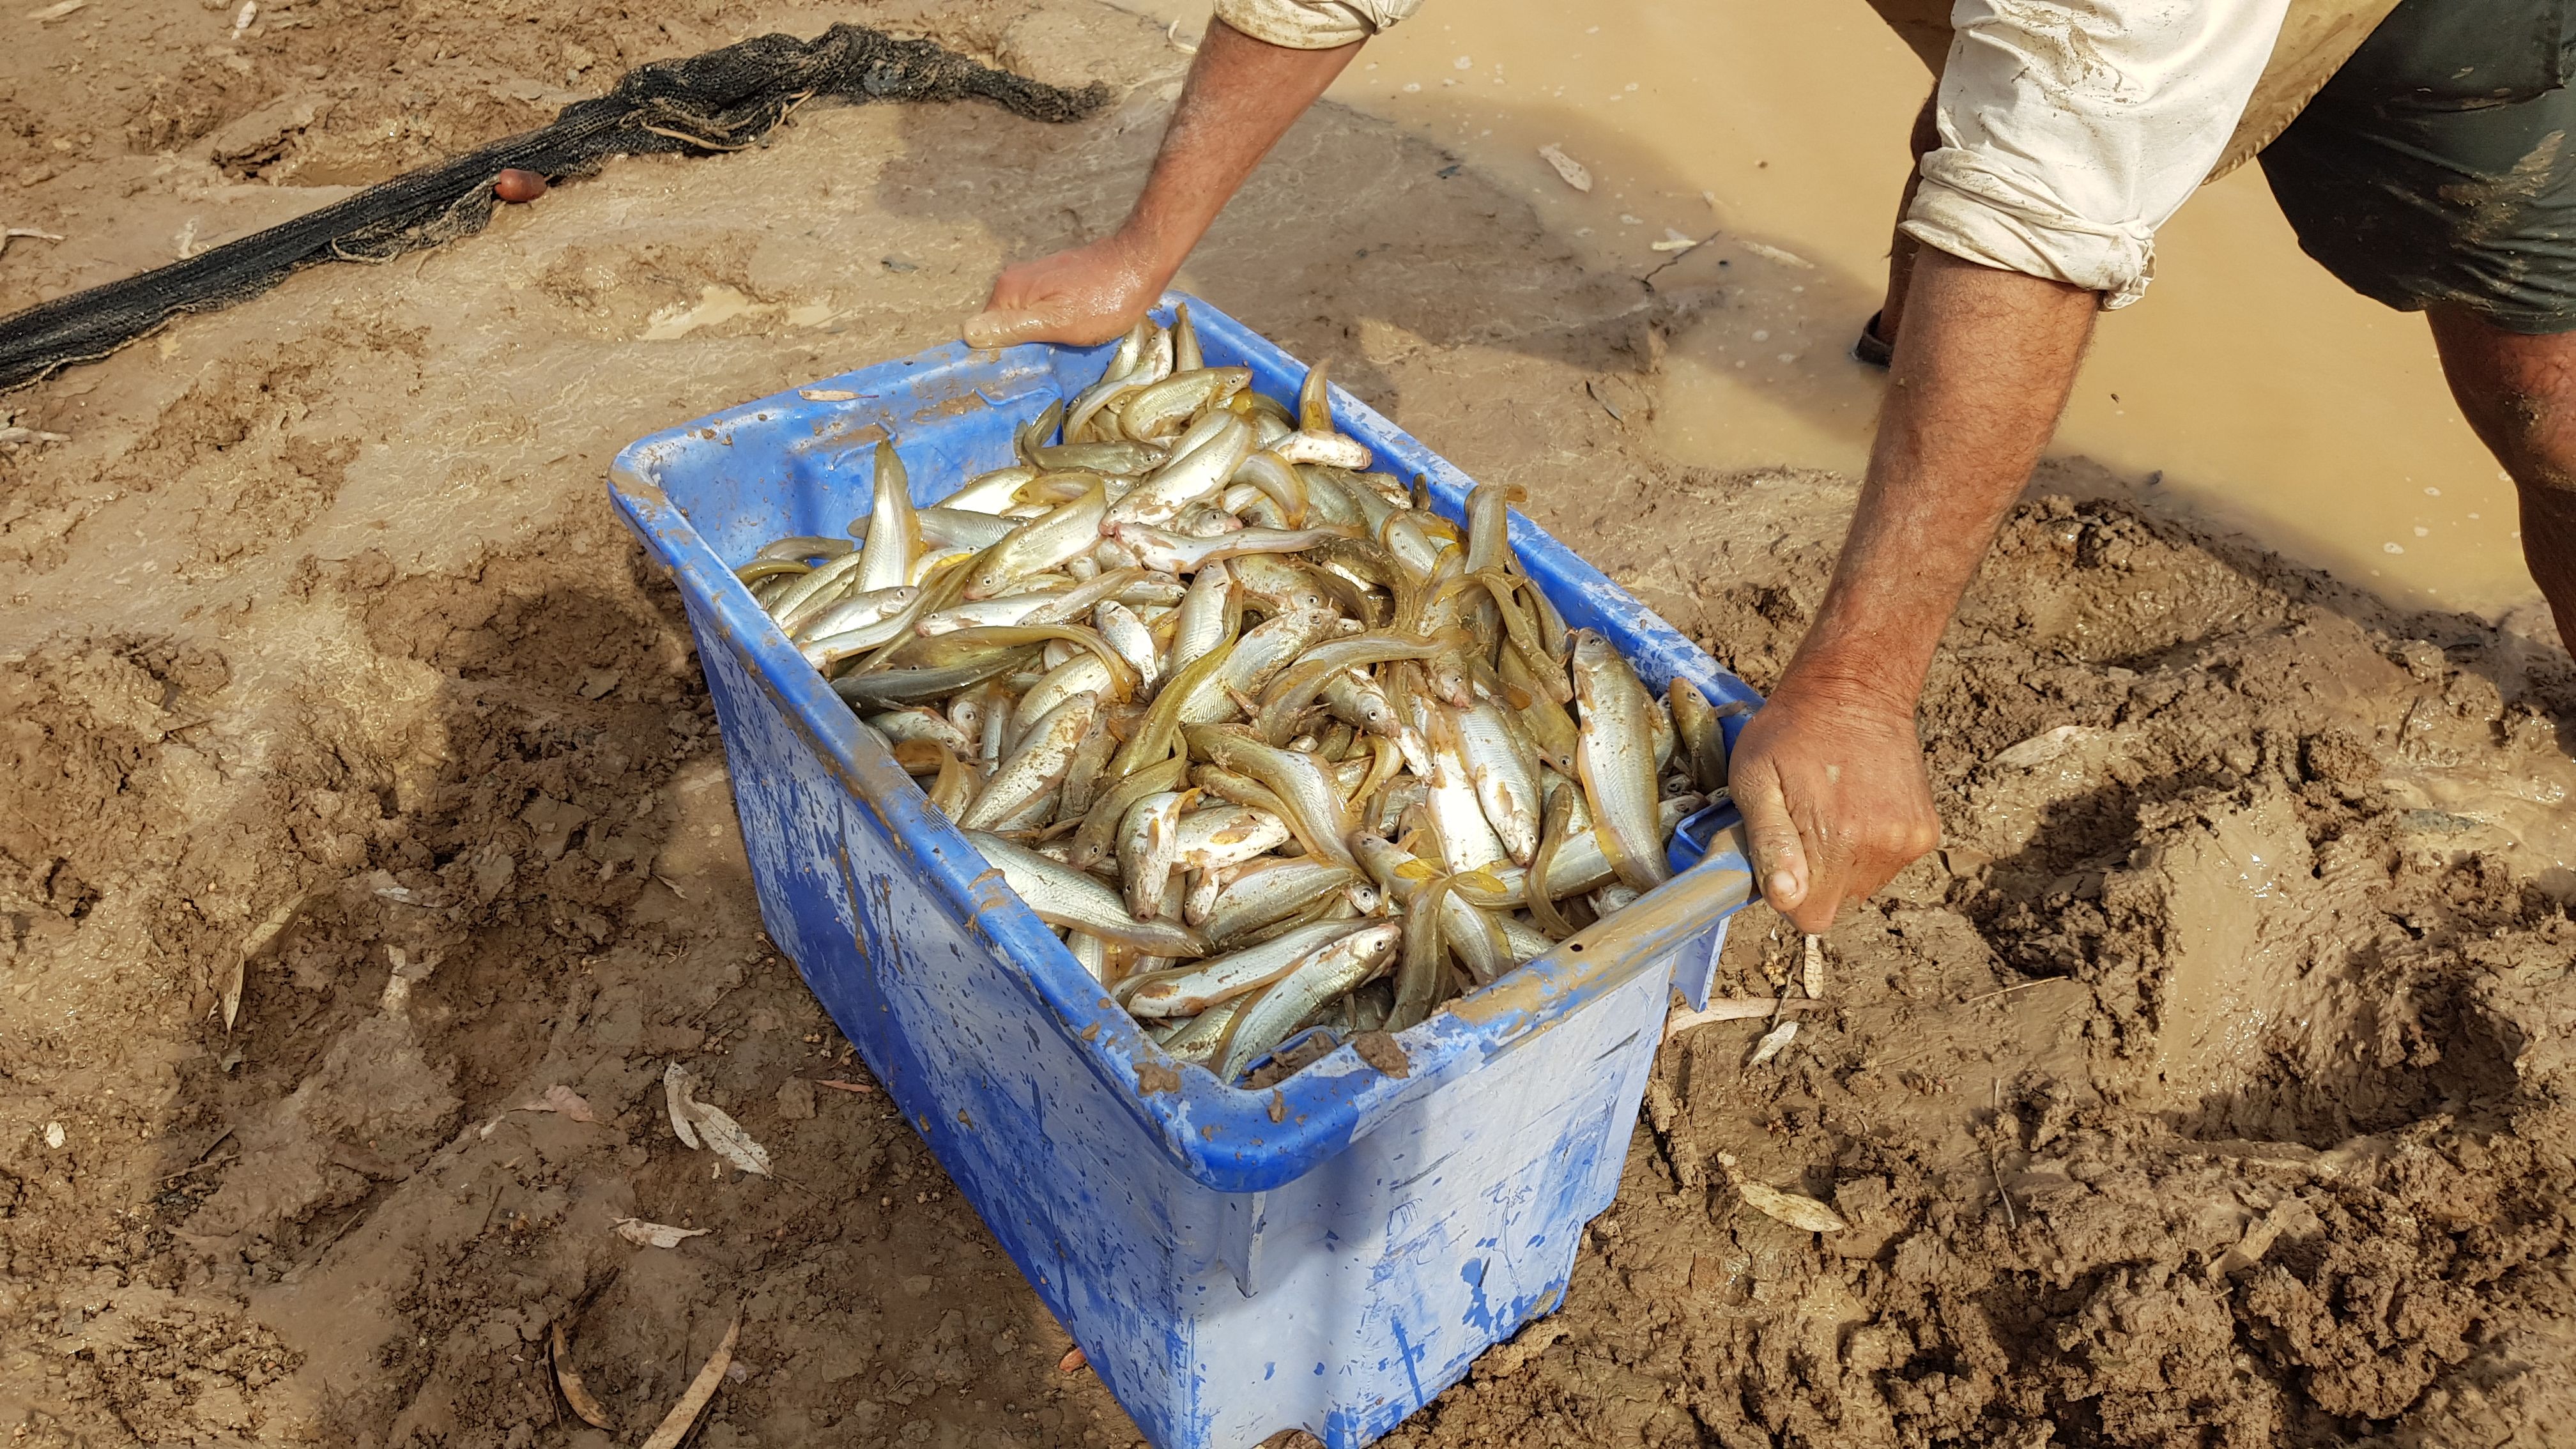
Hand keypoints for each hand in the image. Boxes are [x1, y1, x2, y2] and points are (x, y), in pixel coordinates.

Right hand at [962, 233, 1167, 349]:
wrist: (1139, 264)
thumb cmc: (1103, 299)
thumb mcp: (1057, 322)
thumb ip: (1012, 328)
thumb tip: (966, 334)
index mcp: (1008, 292)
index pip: (984, 334)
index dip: (1000, 357)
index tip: (1020, 375)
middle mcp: (1013, 282)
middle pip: (1003, 329)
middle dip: (1020, 350)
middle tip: (1044, 367)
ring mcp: (1033, 281)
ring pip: (1023, 323)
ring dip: (1038, 341)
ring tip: (1061, 354)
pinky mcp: (1052, 283)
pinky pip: (1040, 314)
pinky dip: (1051, 329)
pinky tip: (1070, 338)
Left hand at [1728, 675, 1939, 933]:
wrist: (1856, 689)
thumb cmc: (1790, 731)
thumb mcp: (1754, 780)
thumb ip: (1769, 845)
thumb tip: (1785, 899)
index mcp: (1837, 840)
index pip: (1810, 916)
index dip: (1788, 892)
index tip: (1782, 853)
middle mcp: (1881, 847)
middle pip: (1837, 903)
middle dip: (1814, 876)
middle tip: (1803, 822)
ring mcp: (1908, 841)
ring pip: (1862, 886)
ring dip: (1842, 862)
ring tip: (1831, 809)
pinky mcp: (1925, 831)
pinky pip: (1888, 864)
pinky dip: (1869, 847)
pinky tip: (1857, 806)